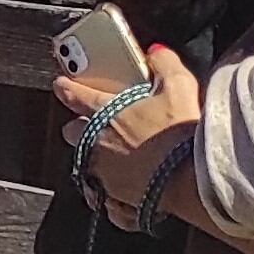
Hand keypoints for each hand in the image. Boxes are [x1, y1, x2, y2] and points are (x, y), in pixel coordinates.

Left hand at [54, 44, 204, 229]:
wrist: (192, 179)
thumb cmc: (181, 132)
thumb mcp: (179, 87)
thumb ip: (165, 65)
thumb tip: (157, 52)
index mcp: (105, 112)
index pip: (75, 95)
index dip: (66, 88)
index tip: (61, 84)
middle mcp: (96, 144)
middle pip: (73, 133)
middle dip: (79, 128)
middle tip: (94, 125)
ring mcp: (103, 174)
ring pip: (86, 166)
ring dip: (96, 161)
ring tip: (116, 159)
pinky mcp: (116, 200)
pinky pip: (105, 200)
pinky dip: (111, 198)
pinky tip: (122, 196)